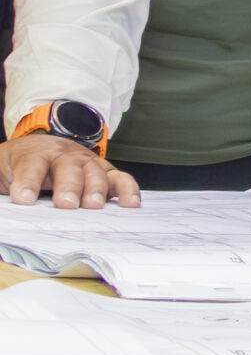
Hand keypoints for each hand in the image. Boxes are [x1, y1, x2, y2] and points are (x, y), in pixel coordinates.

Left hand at [1, 134, 138, 208]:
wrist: (39, 148)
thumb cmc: (16, 165)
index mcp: (32, 154)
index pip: (29, 166)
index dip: (27, 182)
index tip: (23, 200)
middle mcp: (62, 155)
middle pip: (67, 167)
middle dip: (67, 186)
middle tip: (66, 204)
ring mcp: (86, 162)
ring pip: (94, 172)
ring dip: (96, 189)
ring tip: (94, 206)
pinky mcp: (104, 171)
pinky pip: (120, 178)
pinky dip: (128, 189)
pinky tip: (130, 204)